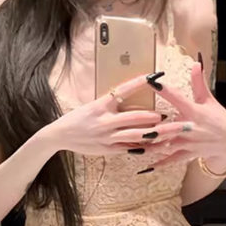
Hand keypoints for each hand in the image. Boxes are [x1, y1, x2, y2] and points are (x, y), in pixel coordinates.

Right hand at [50, 72, 180, 156]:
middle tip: (165, 114)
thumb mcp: (92, 106)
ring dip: (151, 133)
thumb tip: (128, 97)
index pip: (122, 91)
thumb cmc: (77, 118)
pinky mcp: (108, 149)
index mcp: (100, 106)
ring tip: (164, 131)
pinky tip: (154, 146)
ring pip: (134, 136)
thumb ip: (109, 104)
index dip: (138, 84)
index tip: (152, 76)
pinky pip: (128, 148)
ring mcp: (107, 137)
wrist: (60, 135)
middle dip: (151, 116)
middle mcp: (105, 121)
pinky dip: (142, 147)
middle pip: (133, 118)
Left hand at [143, 61, 225, 168]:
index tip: (151, 82)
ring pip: (166, 146)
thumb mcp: (209, 100)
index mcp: (194, 111)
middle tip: (133, 126)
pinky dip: (159, 164)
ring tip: (132, 147)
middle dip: (152, 128)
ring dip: (150, 147)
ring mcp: (188, 143)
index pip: (177, 98)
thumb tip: (196, 62)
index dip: (165, 90)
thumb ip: (199, 82)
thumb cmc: (218, 118)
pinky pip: (171, 160)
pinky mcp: (187, 154)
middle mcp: (190, 128)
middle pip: (168, 128)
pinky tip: (145, 167)